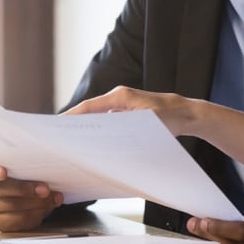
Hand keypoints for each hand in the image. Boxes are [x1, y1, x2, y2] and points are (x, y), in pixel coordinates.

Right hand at [0, 157, 63, 231]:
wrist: (13, 186)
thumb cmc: (14, 170)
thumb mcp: (13, 161)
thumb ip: (19, 160)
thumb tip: (42, 162)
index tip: (3, 172)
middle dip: (25, 190)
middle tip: (44, 189)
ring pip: (10, 208)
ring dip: (35, 204)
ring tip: (52, 198)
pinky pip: (16, 222)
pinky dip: (34, 215)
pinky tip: (45, 208)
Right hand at [65, 86, 200, 136]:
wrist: (185, 114)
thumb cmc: (169, 116)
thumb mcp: (147, 121)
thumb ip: (125, 124)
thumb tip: (103, 130)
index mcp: (120, 96)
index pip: (90, 106)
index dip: (72, 116)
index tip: (57, 125)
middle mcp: (118, 98)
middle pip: (90, 111)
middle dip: (75, 124)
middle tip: (59, 139)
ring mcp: (122, 106)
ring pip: (98, 118)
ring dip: (87, 129)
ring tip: (72, 145)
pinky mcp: (126, 114)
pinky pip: (107, 123)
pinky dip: (100, 132)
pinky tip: (95, 146)